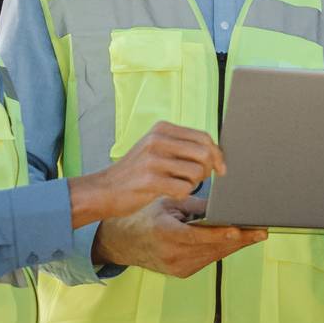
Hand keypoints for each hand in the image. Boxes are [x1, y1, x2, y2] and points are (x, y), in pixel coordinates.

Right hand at [68, 125, 224, 226]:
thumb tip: (217, 154)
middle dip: (208, 170)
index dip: (217, 154)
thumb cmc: (136, 172)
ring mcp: (153, 159)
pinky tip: (170, 193)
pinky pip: (183, 188)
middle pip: (204, 153)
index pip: (204, 137)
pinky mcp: (149, 180)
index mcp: (162, 128)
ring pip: (196, 172)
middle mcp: (157, 139)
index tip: (221, 169)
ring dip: (193, 184)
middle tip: (198, 179)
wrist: (103, 190)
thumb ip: (182, 146)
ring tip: (180, 185)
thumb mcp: (156, 149)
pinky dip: (182, 194)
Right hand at [94, 199, 265, 277]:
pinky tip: (238, 240)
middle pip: (213, 247)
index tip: (239, 230)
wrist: (123, 242)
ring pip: (214, 255)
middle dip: (239, 238)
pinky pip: (208, 259)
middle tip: (262, 230)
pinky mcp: (182, 272)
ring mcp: (177, 267)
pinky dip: (223, 249)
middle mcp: (172, 254)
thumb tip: (223, 205)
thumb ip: (195, 206)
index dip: (221, 234)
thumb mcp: (168, 204)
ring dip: (235, 245)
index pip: (198, 236)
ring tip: (256, 233)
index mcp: (165, 234)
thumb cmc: (146, 217)